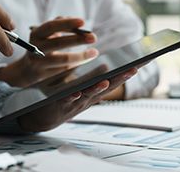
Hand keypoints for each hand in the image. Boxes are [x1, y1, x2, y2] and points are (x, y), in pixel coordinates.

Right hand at [0, 18, 97, 86]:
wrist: (27, 69)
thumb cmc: (43, 45)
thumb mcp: (47, 34)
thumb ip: (60, 25)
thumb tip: (78, 23)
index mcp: (36, 33)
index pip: (51, 26)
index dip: (67, 23)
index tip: (83, 22)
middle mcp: (35, 47)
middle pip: (57, 43)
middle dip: (77, 39)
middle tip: (93, 37)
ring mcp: (39, 62)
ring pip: (63, 60)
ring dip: (81, 56)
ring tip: (94, 52)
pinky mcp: (45, 74)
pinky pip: (64, 69)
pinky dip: (77, 63)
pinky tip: (86, 58)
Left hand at [17, 68, 137, 131]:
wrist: (40, 117)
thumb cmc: (61, 99)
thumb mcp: (80, 87)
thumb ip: (91, 77)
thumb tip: (107, 64)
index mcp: (92, 92)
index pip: (112, 80)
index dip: (125, 73)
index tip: (139, 62)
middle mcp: (87, 99)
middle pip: (106, 88)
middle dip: (119, 79)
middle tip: (133, 68)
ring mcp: (75, 104)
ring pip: (88, 96)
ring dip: (97, 89)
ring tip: (106, 80)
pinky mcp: (59, 106)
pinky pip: (67, 101)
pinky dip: (73, 97)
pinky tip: (77, 92)